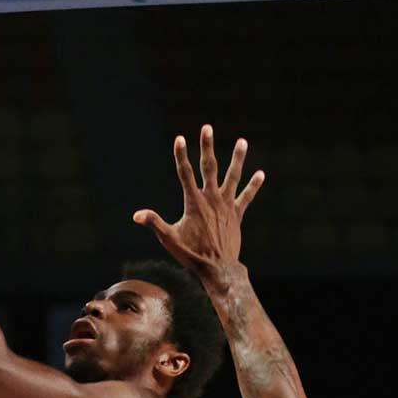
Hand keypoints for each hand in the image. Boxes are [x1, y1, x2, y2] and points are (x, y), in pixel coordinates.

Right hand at [133, 124, 264, 285]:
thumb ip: (155, 223)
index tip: (180, 138)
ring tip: (243, 142)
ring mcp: (226, 205)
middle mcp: (211, 199)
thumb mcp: (170, 239)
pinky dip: (253, 186)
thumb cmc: (191, 254)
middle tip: (207, 128)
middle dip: (207, 146)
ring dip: (237, 159)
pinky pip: (246, 197)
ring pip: (233, 177)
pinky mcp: (237, 214)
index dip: (181, 155)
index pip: (185, 173)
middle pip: (209, 167)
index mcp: (194, 202)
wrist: (218, 269)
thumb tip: (137, 215)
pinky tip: (260, 174)